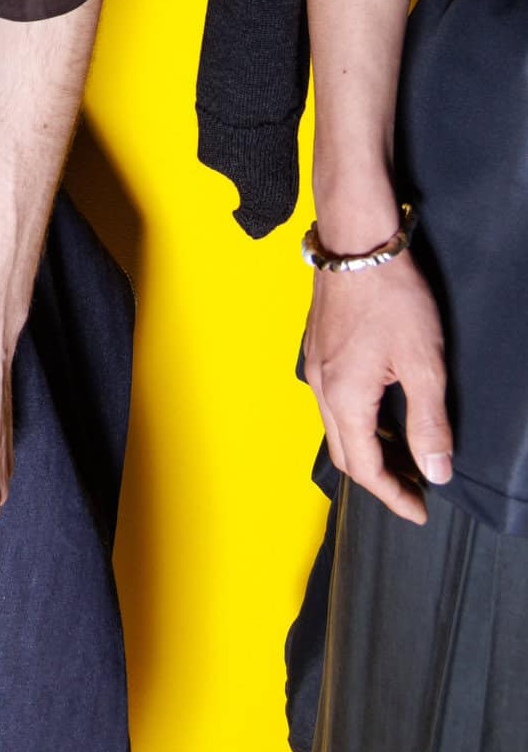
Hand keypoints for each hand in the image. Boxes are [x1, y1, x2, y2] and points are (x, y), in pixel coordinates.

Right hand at [303, 250, 451, 523]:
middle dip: (380, 478)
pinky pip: (331, 401)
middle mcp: (321, 387)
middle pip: (346, 453)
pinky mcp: (317, 347)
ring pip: (335, 427)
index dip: (394, 495)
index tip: (419, 511)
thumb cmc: (390, 296)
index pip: (366, 468)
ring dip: (368, 448)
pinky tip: (380, 411)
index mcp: (345, 399)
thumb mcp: (424, 364)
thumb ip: (430, 423)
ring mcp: (314, 366)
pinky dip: (356, 421)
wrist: (355, 241)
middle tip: (414, 487)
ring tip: (404, 453)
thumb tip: (436, 471)